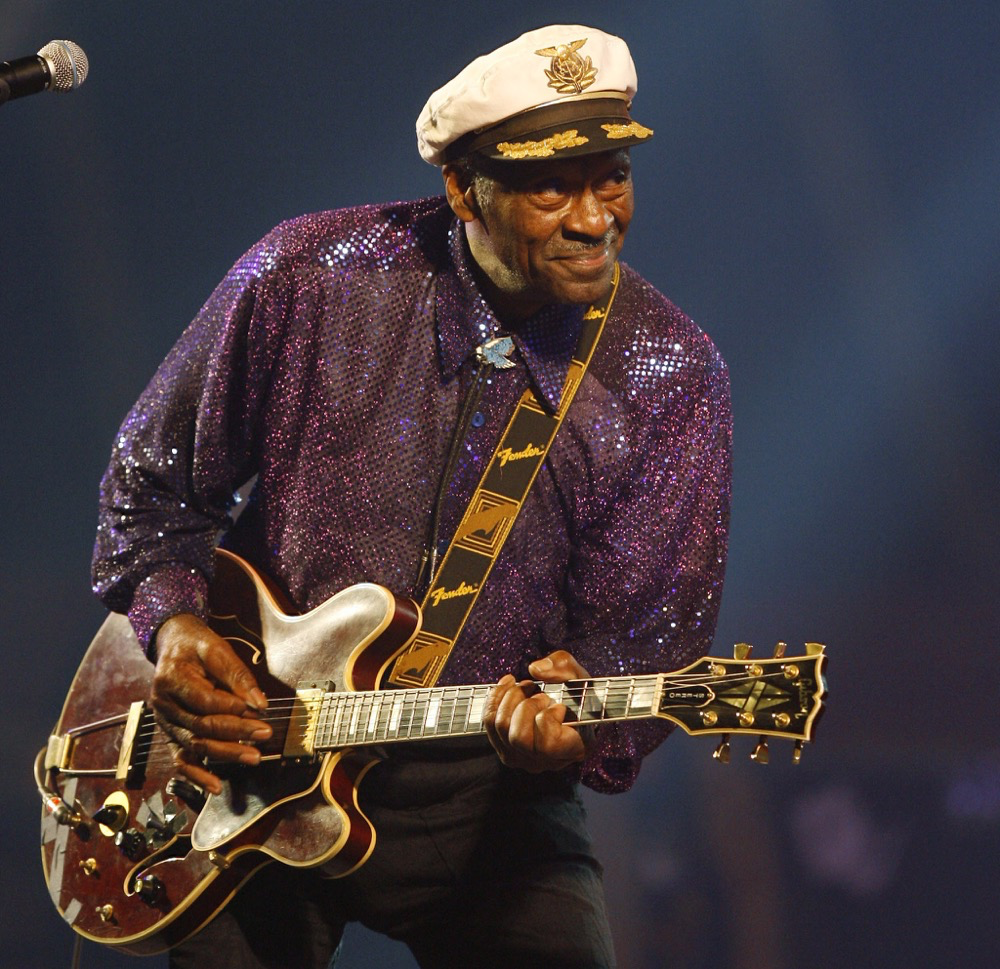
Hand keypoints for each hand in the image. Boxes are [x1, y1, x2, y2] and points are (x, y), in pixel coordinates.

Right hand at [151, 613, 271, 793]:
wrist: (173, 645)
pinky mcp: (171, 734)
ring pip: (194, 745)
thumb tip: (259, 703)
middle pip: (201, 726)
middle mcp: (163, 704)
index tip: (258, 710)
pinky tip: (215, 786)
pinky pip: (180, 760)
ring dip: (225, 754)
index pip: (204, 700)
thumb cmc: (196, 646)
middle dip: (236, 733)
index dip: (232, 707)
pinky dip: (197, 776)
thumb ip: (238, 675)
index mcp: (171, 678)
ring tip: (253, 757)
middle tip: (264, 734)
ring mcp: (165, 722)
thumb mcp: (217, 649)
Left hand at [484, 649, 594, 772]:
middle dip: (526, 705)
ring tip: (526, 688)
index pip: (548, 745)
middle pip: (519, 737)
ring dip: (511, 698)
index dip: (548, 718)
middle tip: (540, 694)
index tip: (558, 705)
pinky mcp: (504, 747)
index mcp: (572, 749)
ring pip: (501, 728)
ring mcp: (522, 758)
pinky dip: (496, 697)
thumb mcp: (578, 676)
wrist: (567, 706)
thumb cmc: (577, 695)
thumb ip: (563, 667)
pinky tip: (509, 684)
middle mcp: (545, 761)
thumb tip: (535, 669)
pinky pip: (489, 722)